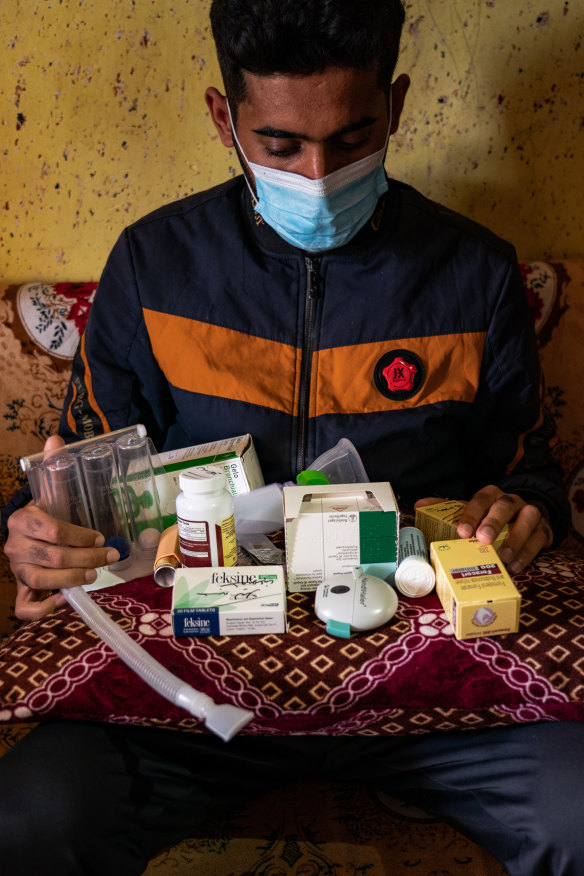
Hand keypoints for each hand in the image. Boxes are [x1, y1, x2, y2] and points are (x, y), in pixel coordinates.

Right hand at [4, 435, 118, 620]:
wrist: (26, 534)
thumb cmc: (46, 514)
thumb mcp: (50, 491)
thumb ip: (55, 467)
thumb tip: (55, 439)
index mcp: (22, 520)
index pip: (53, 530)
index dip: (80, 536)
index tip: (101, 537)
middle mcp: (14, 546)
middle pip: (52, 557)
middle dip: (87, 558)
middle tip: (110, 556)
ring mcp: (16, 570)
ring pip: (41, 580)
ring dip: (73, 579)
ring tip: (94, 574)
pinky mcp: (20, 589)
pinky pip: (25, 607)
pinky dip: (44, 608)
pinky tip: (63, 600)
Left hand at [415, 486, 552, 573]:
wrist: (524, 517)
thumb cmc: (490, 517)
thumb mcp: (470, 511)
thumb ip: (446, 509)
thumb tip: (419, 505)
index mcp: (490, 495)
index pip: (481, 498)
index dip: (472, 513)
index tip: (462, 531)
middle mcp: (511, 501)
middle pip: (504, 506)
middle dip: (494, 522)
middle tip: (483, 540)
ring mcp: (530, 514)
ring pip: (527, 520)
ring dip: (515, 539)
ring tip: (502, 558)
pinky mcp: (543, 530)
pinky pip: (538, 539)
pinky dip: (527, 554)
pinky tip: (515, 566)